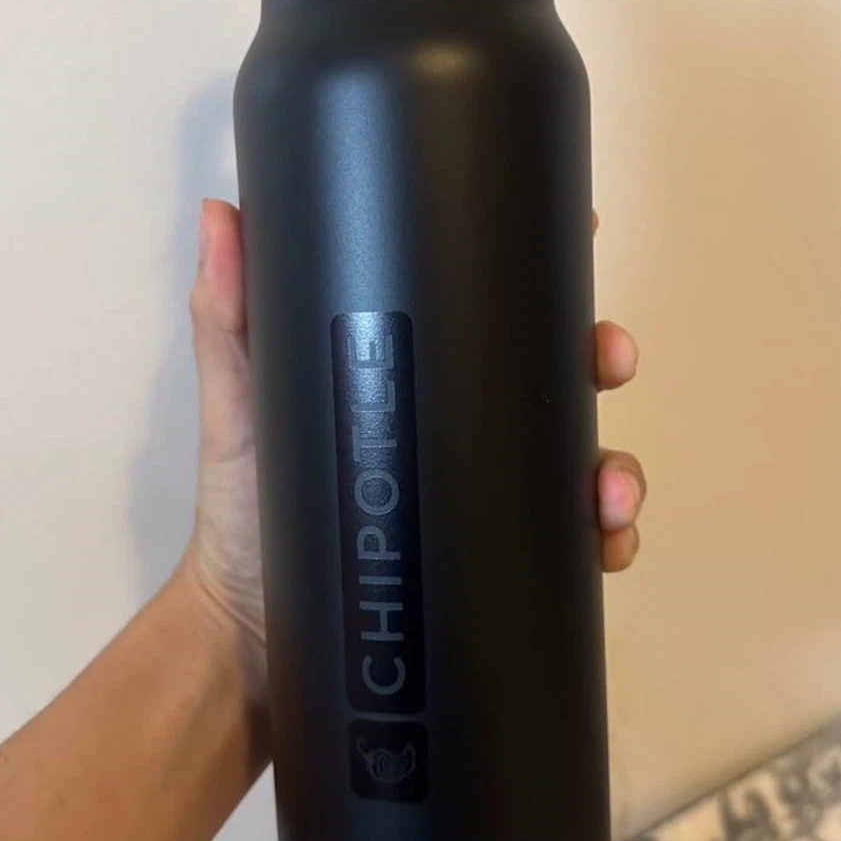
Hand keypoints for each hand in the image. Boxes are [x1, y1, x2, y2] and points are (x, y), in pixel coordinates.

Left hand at [179, 198, 645, 663]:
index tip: (581, 229)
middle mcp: (467, 433)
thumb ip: (229, 312)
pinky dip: (608, 544)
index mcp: (423, 380)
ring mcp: (489, 500)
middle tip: (607, 359)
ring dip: (619, 470)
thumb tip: (221, 212)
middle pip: (559, 379)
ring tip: (607, 493)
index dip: (547, 274)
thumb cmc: (245, 502)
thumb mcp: (240, 398)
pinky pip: (573, 550)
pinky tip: (606, 546)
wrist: (249, 628)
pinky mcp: (499, 565)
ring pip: (583, 465)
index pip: (494, 314)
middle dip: (602, 358)